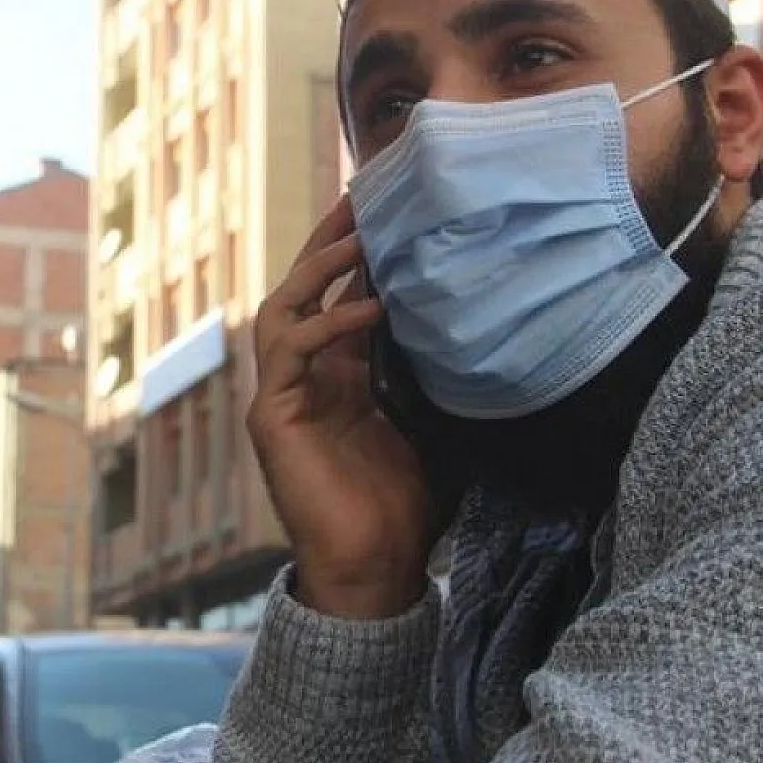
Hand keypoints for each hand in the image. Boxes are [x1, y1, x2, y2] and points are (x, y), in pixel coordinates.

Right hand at [247, 196, 433, 619]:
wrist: (375, 566)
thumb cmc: (406, 503)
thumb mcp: (433, 421)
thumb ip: (438, 372)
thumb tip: (490, 323)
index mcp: (339, 373)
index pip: (338, 294)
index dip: (357, 251)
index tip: (389, 207)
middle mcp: (306, 375)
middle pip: (302, 288)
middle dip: (328, 241)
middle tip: (362, 195)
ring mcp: (284, 394)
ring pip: (281, 308)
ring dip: (315, 270)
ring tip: (356, 240)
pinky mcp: (272, 417)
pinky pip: (290, 353)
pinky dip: (326, 324)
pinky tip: (368, 307)